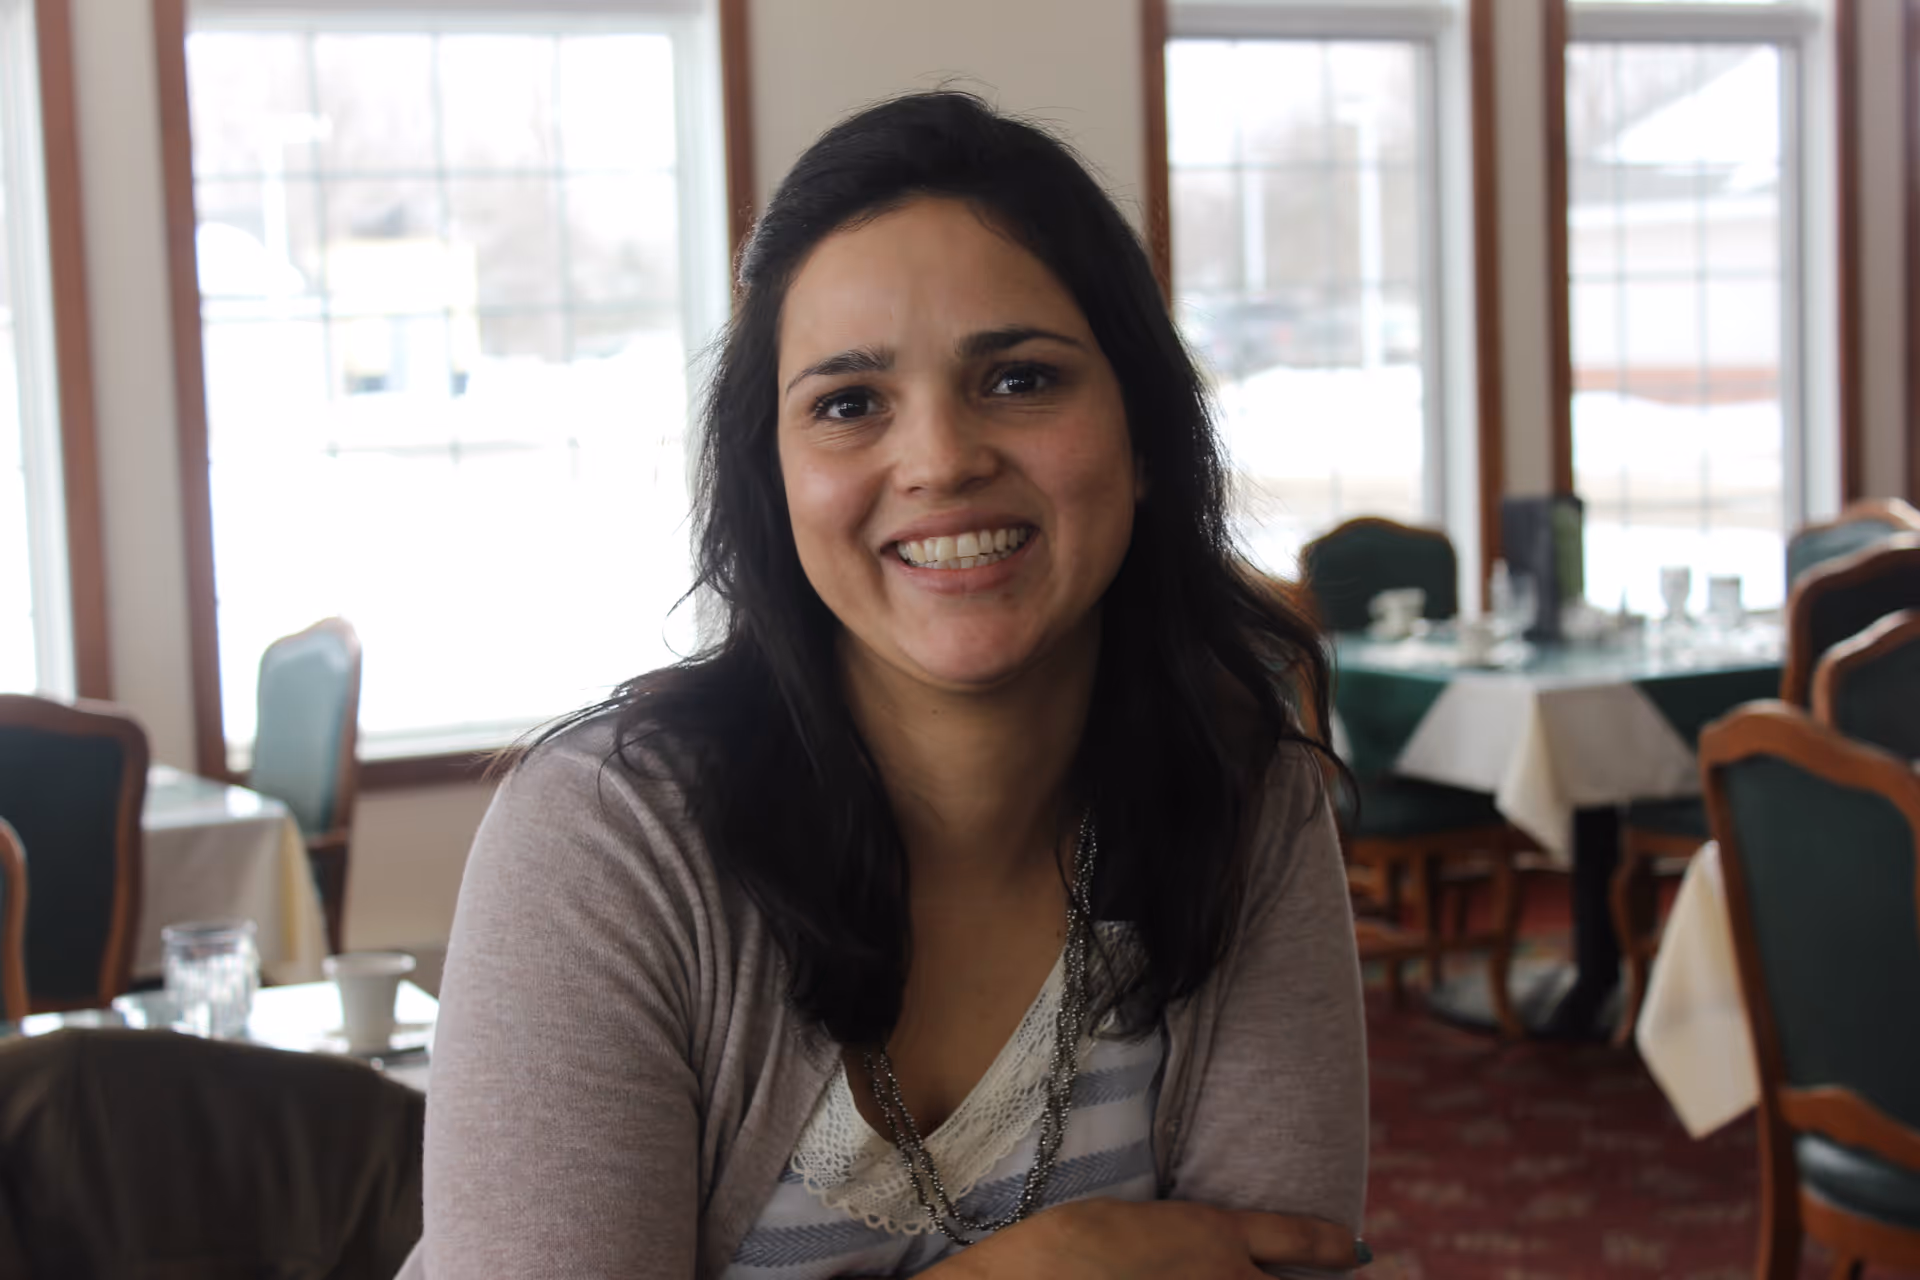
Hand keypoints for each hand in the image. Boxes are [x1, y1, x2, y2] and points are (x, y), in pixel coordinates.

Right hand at [932, 1197, 1362, 1278]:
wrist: (1043, 1276)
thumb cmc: (1075, 1243)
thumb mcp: (1142, 1227)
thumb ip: (1193, 1242)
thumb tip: (1221, 1253)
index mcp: (1214, 1233)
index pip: (1296, 1236)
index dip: (1330, 1245)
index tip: (1353, 1250)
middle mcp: (1229, 1277)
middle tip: (1284, 1277)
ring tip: (1209, 1277)